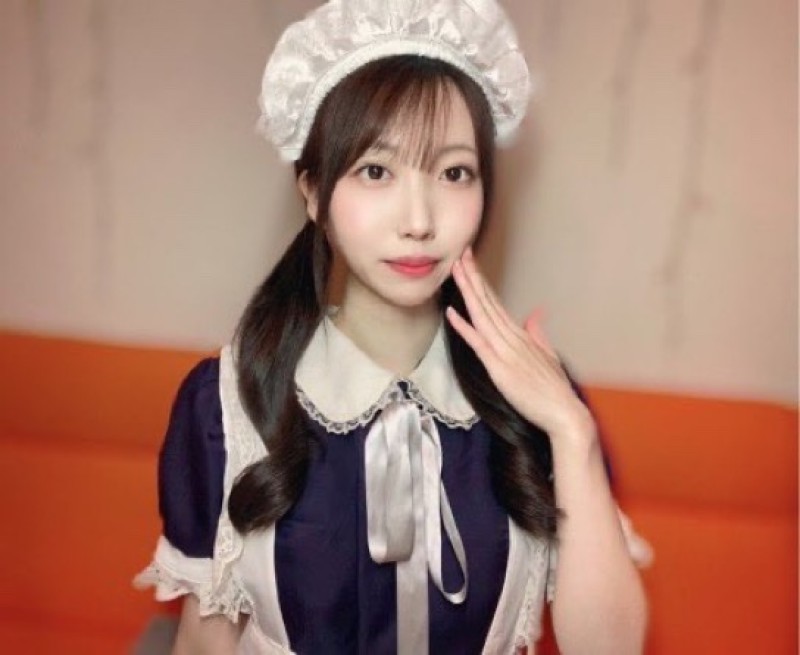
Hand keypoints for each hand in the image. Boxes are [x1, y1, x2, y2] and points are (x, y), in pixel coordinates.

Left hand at [446, 247, 593, 438]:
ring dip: (468, 291)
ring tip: (457, 269)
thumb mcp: (548, 356)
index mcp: (521, 335)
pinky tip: (451, 311)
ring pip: (482, 315)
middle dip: (473, 277)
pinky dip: (464, 326)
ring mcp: (505, 351)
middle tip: (460, 253)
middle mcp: (512, 338)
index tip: (471, 265)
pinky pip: (478, 342)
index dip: (482, 283)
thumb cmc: (555, 390)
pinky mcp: (499, 367)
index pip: (496, 303)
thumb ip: (539, 333)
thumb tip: (535, 314)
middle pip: (488, 302)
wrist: (564, 413)